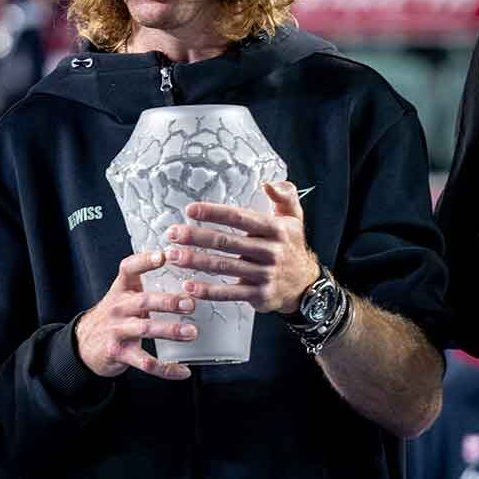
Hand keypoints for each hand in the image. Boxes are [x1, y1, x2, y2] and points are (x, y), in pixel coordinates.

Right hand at [74, 251, 198, 380]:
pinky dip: (166, 368)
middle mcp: (118, 307)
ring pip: (145, 329)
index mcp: (121, 289)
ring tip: (191, 332)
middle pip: (143, 301)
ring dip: (170, 331)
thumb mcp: (122, 296)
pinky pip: (145, 362)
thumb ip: (143, 285)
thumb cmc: (114, 317)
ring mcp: (117, 331)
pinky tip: (182, 370)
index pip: (129, 269)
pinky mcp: (119, 353)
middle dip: (168, 302)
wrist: (84, 344)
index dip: (145, 261)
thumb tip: (178, 269)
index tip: (163, 256)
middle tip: (190, 303)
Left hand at [168, 181, 316, 313]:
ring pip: (224, 267)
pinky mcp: (259, 295)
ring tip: (172, 256)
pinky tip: (189, 286)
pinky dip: (208, 291)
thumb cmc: (292, 245)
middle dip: (196, 237)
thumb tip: (268, 183)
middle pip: (226, 242)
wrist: (306, 285)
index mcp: (275, 229)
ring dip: (195, 261)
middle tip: (172, 233)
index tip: (190, 210)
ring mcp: (264, 274)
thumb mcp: (294, 217)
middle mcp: (270, 251)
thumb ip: (285, 195)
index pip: (240, 218)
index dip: (214, 213)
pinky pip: (230, 293)